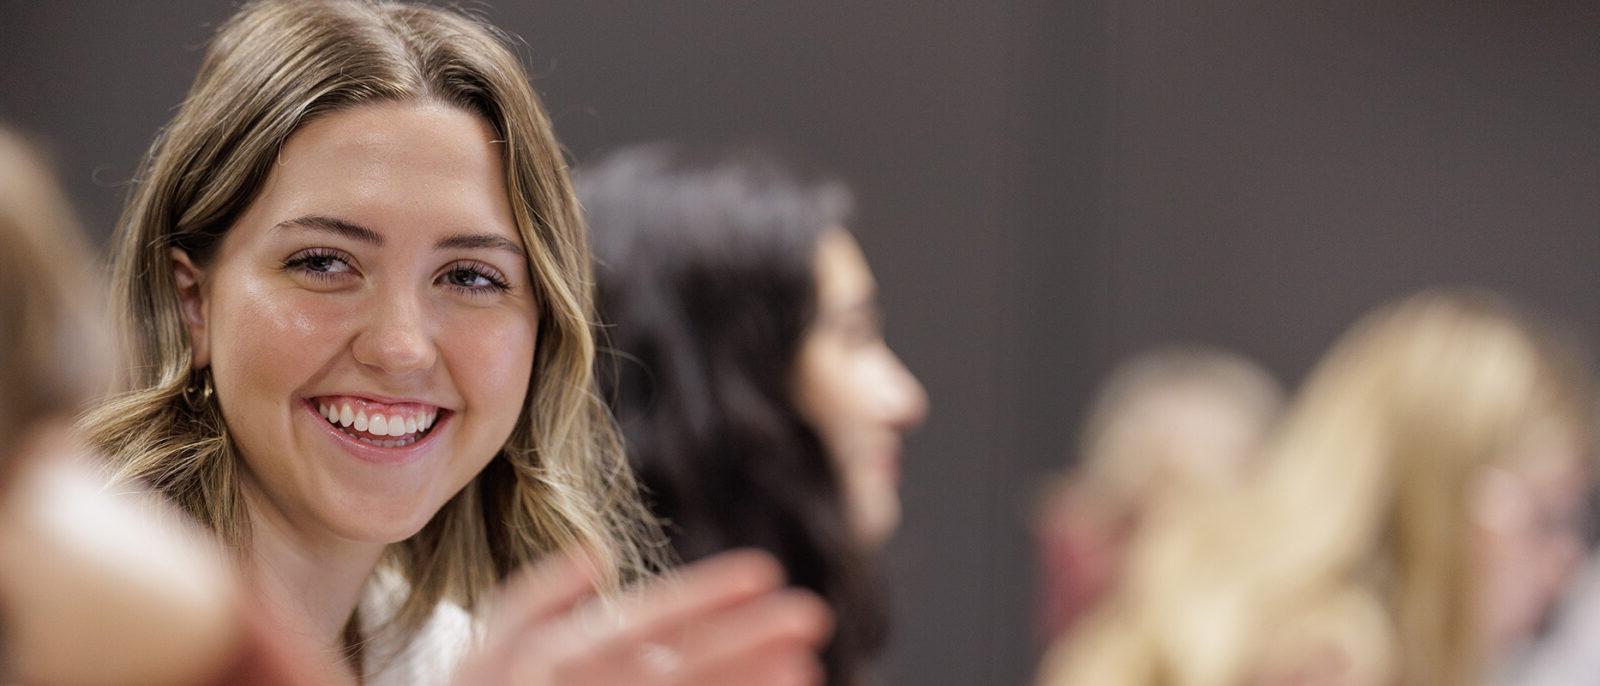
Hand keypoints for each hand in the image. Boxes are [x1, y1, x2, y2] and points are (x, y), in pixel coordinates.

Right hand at [453, 549, 831, 685]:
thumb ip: (536, 599)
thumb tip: (597, 553)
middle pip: (673, 671)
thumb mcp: (485, 653)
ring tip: (806, 669)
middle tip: (813, 616)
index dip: (703, 595)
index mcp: (550, 663)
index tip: (765, 569)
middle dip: (744, 643)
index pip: (638, 621)